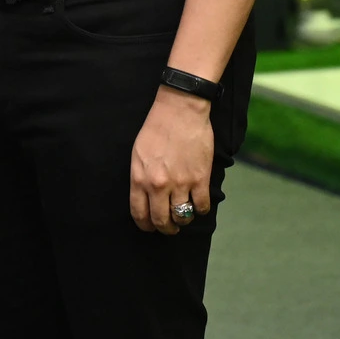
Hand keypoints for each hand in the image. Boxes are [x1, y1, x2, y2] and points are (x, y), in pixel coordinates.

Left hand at [129, 86, 214, 235]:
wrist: (180, 109)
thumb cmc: (157, 128)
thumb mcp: (138, 153)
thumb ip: (140, 177)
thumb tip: (145, 198)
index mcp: (139, 178)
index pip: (140, 214)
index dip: (146, 226)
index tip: (150, 227)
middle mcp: (158, 185)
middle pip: (161, 221)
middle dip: (166, 228)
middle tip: (170, 227)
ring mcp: (180, 184)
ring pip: (182, 217)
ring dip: (183, 220)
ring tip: (184, 215)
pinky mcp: (200, 179)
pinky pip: (201, 207)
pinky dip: (200, 209)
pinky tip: (198, 203)